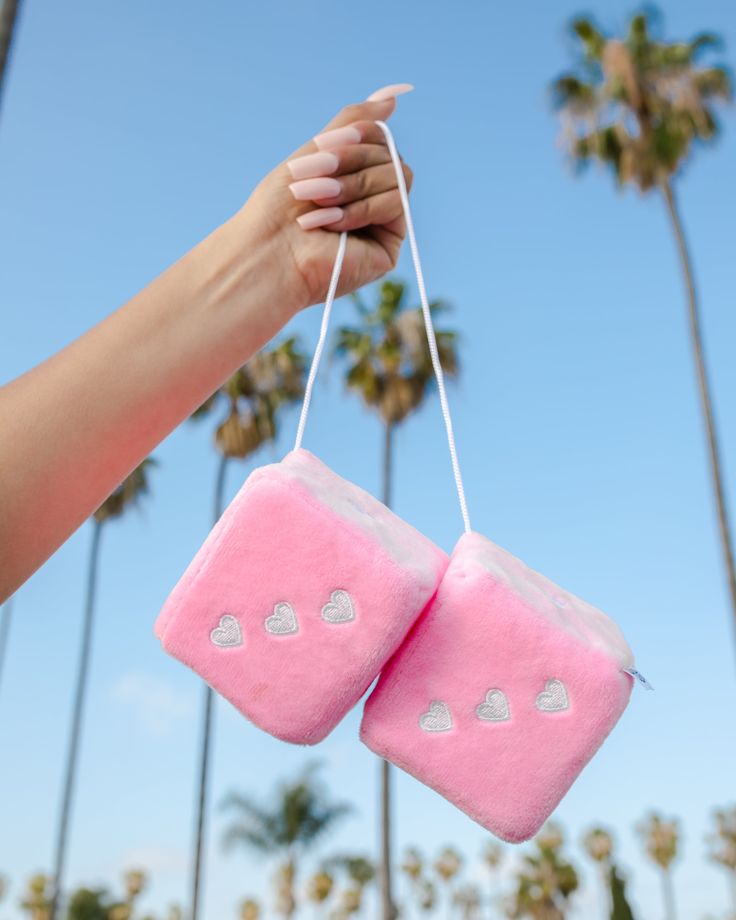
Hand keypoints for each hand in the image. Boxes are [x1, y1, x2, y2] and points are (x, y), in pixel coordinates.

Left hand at [236, 86, 414, 312]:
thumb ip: (355, 123)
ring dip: (351, 186)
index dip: (355, 136)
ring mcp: (385, 222)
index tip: (320, 147)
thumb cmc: (281, 208)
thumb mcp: (317, 152)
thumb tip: (394, 94)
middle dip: (347, 163)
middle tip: (310, 184)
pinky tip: (332, 224)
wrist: (269, 252)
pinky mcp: (390, 245)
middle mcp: (374, 197)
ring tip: (317, 203)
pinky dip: (362, 208)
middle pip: (390, 154)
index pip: (379, 138)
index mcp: (357, 175)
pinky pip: (397, 203)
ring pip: (397, 175)